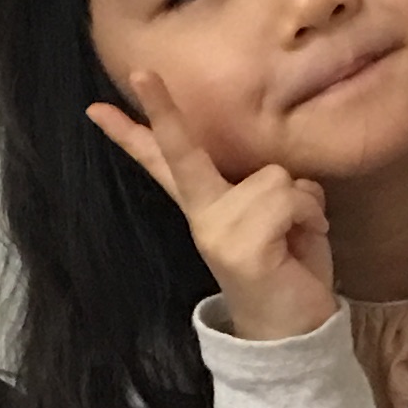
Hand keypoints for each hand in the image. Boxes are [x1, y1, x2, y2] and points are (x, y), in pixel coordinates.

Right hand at [88, 71, 337, 344]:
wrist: (293, 334)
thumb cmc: (290, 271)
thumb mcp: (280, 221)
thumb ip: (269, 192)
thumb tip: (284, 179)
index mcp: (207, 207)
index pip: (164, 163)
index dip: (132, 132)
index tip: (97, 107)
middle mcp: (204, 216)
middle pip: (184, 153)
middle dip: (164, 112)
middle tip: (143, 73)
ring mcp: (218, 231)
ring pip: (275, 177)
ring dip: (302, 202)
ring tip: (297, 234)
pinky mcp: (241, 245)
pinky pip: (291, 198)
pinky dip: (311, 217)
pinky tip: (301, 244)